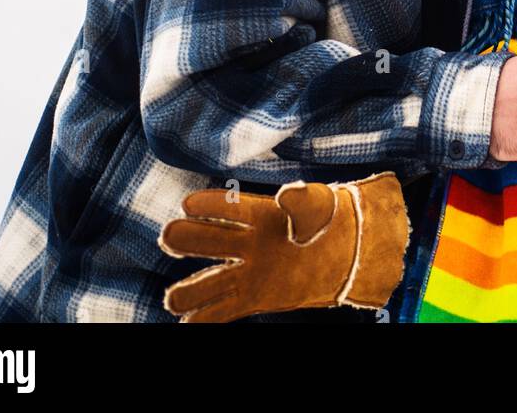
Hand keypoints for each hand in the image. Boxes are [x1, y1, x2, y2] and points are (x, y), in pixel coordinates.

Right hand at [159, 173, 408, 321]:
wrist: (348, 251)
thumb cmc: (329, 218)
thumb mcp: (320, 203)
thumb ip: (302, 199)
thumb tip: (286, 194)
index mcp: (258, 213)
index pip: (227, 206)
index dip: (207, 204)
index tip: (188, 204)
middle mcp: (245, 242)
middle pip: (207, 239)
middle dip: (186, 237)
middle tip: (169, 236)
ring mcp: (248, 271)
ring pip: (209, 281)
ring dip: (189, 290)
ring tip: (174, 299)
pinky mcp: (254, 297)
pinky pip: (223, 310)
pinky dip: (204, 318)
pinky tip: (189, 323)